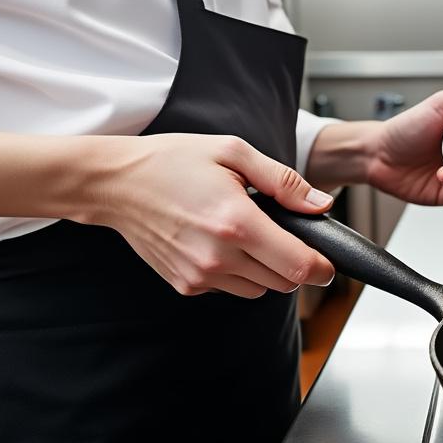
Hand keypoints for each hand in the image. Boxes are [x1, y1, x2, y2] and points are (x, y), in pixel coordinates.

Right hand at [81, 134, 335, 297]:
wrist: (115, 184)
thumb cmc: (172, 162)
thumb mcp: (233, 152)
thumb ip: (283, 181)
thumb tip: (320, 205)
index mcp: (237, 222)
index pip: (298, 265)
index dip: (322, 267)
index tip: (328, 262)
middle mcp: (218, 256)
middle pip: (284, 282)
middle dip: (294, 262)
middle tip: (280, 232)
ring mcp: (200, 275)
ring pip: (259, 290)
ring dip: (265, 269)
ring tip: (245, 234)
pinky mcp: (186, 285)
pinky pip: (230, 289)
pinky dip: (237, 273)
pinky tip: (220, 243)